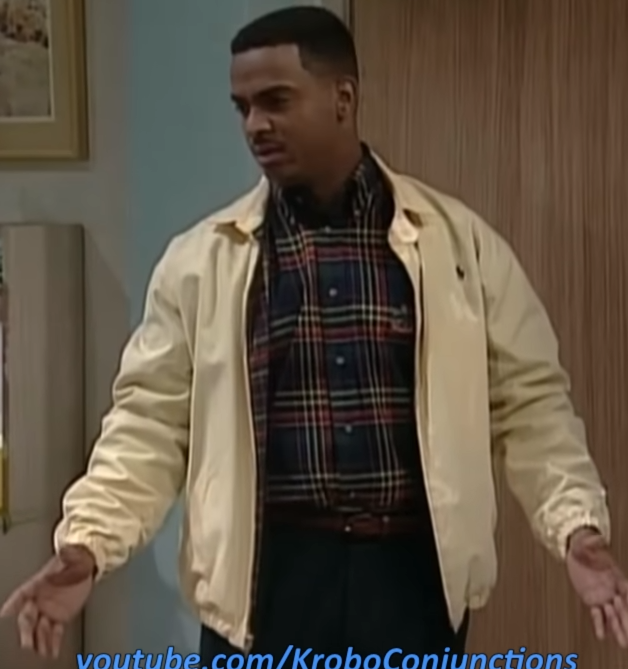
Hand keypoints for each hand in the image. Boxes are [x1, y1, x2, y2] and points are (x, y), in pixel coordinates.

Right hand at [0, 544, 95, 657]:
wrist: (89, 564)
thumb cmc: (77, 558)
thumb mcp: (73, 557)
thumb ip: (68, 557)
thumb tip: (66, 551)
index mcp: (38, 584)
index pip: (21, 596)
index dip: (12, 606)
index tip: (5, 615)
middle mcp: (40, 599)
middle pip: (27, 618)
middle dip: (26, 632)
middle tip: (26, 644)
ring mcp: (49, 609)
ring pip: (40, 629)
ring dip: (39, 642)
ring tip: (39, 655)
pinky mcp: (60, 617)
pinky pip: (54, 632)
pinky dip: (53, 643)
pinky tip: (51, 653)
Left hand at [566, 528, 627, 646]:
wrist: (575, 551)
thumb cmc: (585, 546)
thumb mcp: (587, 542)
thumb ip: (593, 542)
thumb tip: (598, 538)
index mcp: (616, 576)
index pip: (626, 590)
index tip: (626, 603)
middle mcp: (613, 588)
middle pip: (624, 607)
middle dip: (626, 619)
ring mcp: (604, 596)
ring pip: (613, 615)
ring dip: (617, 628)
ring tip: (622, 642)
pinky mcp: (592, 600)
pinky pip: (597, 615)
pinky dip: (599, 625)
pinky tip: (601, 636)